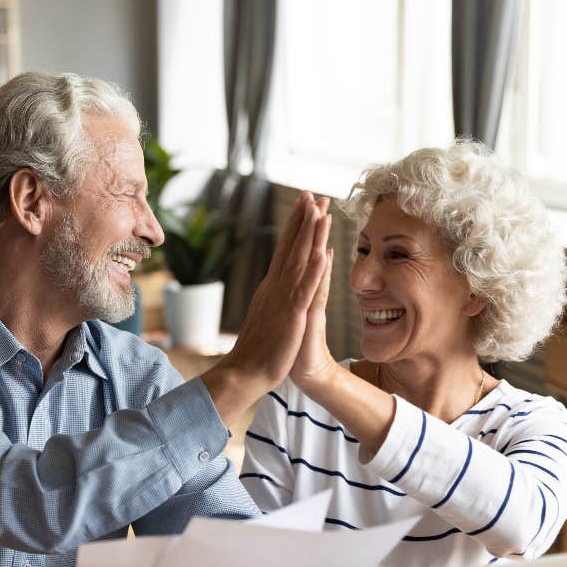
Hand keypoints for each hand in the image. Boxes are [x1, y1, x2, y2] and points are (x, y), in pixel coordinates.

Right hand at [202, 193, 331, 426]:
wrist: (244, 372)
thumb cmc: (257, 350)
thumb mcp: (267, 316)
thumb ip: (273, 298)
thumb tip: (275, 285)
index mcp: (272, 287)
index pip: (285, 250)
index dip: (296, 226)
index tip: (305, 204)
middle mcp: (275, 287)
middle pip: (291, 247)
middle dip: (303, 219)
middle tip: (312, 193)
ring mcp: (283, 300)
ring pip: (299, 261)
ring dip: (310, 235)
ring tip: (320, 211)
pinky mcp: (291, 316)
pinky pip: (305, 290)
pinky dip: (313, 270)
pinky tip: (322, 253)